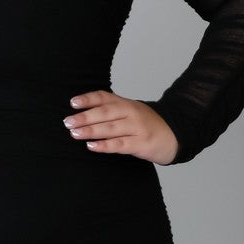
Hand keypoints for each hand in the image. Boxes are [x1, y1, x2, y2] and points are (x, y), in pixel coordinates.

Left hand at [63, 91, 178, 163]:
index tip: (73, 102)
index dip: (88, 99)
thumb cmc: (147, 124)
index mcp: (126, 103)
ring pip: (110, 128)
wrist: (175, 135)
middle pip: (105, 112)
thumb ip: (111, 110)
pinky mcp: (141, 144)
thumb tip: (81, 113)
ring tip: (75, 133)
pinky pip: (119, 144)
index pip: (104, 97)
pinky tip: (91, 146)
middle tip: (68, 122)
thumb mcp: (130, 111)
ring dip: (91, 130)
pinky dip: (104, 145)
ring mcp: (137, 128)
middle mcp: (131, 112)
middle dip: (85, 117)